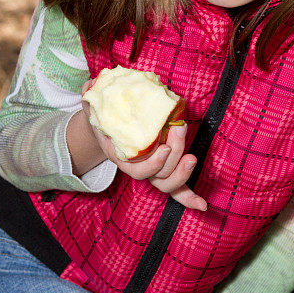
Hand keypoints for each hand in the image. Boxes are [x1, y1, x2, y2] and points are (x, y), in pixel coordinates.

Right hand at [78, 80, 206, 211]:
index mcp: (122, 157)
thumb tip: (89, 86)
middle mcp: (138, 167)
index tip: (163, 148)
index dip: (153, 164)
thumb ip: (91, 95)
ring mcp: (153, 170)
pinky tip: (203, 206)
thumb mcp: (94, 105)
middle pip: (159, 176)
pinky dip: (189, 198)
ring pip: (169, 184)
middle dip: (174, 157)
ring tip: (192, 157)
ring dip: (183, 174)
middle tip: (179, 129)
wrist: (107, 128)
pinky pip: (177, 189)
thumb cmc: (104, 117)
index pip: (137, 171)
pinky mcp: (164, 168)